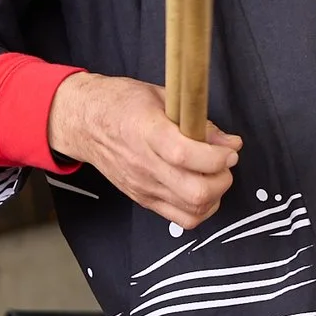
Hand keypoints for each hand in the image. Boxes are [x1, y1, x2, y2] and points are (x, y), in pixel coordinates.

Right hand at [46, 73, 241, 230]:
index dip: (216, 156)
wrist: (84, 123)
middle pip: (194, 191)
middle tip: (226, 162)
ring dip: (215, 196)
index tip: (230, 149)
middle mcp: (143, 164)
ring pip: (191, 210)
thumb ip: (197, 120)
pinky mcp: (143, 200)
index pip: (184, 154)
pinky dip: (200, 209)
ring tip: (215, 176)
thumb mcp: (160, 95)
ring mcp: (143, 187)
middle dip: (222, 179)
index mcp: (146, 131)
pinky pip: (181, 219)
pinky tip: (202, 189)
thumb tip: (229, 142)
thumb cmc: (121, 103)